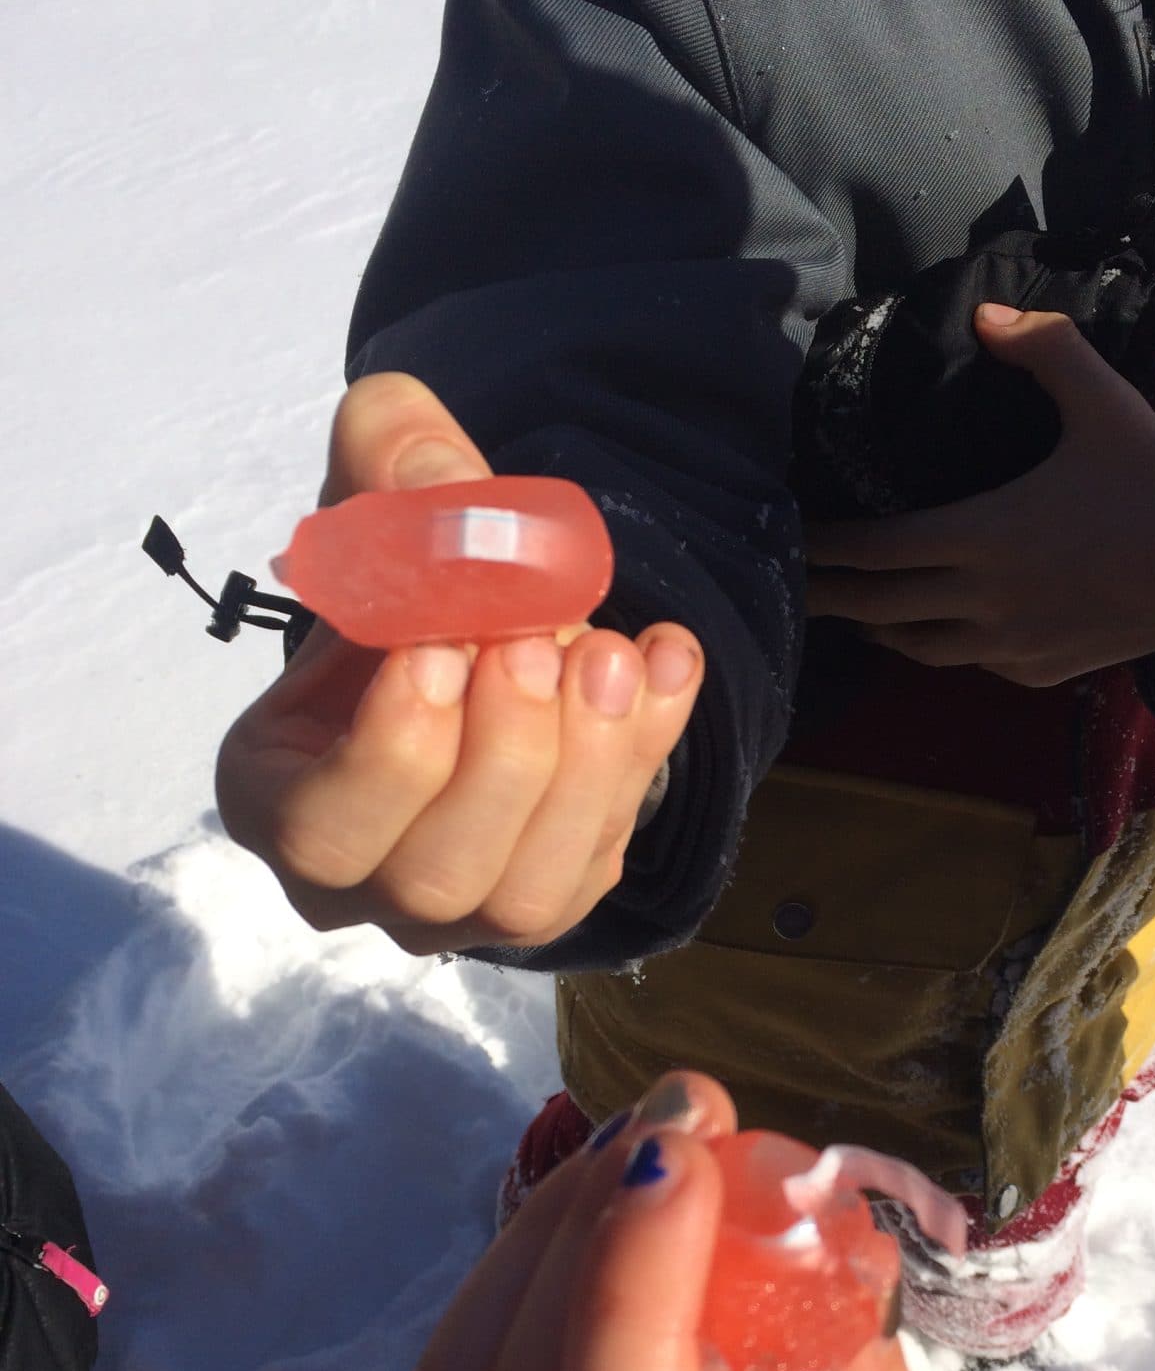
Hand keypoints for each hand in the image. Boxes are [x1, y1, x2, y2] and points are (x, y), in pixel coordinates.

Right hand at [216, 374, 702, 953]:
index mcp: (276, 797)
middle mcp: (359, 881)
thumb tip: (446, 483)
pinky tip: (662, 664)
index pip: (319, 828)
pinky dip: (645, 760)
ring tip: (609, 655)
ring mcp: (460, 909)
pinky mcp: (551, 896)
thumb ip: (390, 461)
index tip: (441, 648)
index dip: (393, 752)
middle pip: (431, 877)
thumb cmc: (401, 572)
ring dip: (584, 770)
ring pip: (525, 896)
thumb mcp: (378, 490)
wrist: (478, 613)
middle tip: (539, 643)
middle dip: (504, 757)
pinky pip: (603, 861)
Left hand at [804, 306, 1154, 686]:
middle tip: (791, 585)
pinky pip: (968, 663)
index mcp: (985, 535)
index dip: (828, 547)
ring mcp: (1008, 645)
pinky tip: (932, 629)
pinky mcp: (1036, 671)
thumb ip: (1043, 347)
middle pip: (879, 607)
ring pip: (917, 647)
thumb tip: (986, 312)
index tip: (794, 537)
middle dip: (830, 596)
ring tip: (854, 610)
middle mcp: (984, 601)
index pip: (879, 548)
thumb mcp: (1104, 401)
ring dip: (879, 627)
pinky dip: (940, 646)